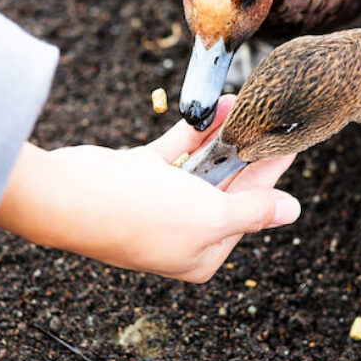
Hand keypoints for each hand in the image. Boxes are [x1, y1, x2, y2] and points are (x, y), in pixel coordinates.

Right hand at [0, 96, 299, 281]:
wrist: (70, 196)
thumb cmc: (141, 216)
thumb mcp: (210, 216)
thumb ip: (252, 211)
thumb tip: (291, 211)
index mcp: (201, 254)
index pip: (248, 212)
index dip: (269, 176)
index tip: (287, 145)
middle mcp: (181, 232)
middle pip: (226, 187)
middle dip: (246, 153)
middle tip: (269, 120)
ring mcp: (159, 203)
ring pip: (202, 166)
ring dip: (223, 137)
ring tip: (245, 106)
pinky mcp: (139, 175)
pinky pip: (177, 150)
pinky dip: (196, 131)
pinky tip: (216, 108)